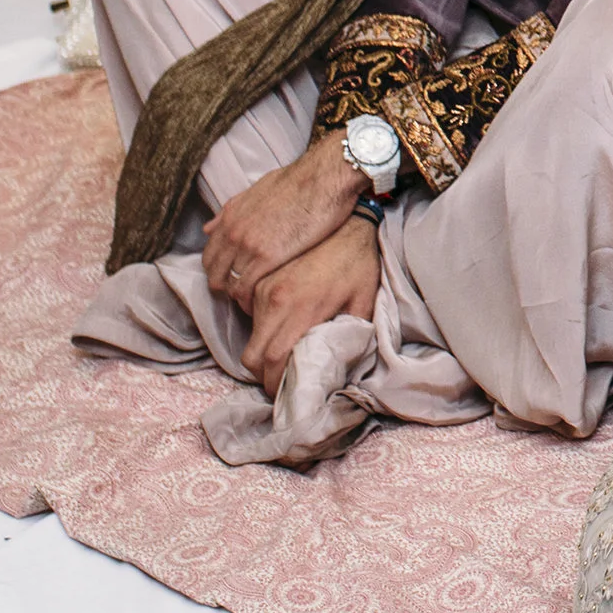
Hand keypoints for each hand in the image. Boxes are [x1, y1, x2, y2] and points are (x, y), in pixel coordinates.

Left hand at [201, 132, 368, 310]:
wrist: (324, 177)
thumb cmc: (300, 180)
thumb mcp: (259, 190)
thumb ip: (233, 211)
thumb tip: (212, 226)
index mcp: (230, 216)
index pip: (209, 256)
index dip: (220, 272)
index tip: (235, 278)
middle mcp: (233, 231)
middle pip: (214, 274)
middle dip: (227, 287)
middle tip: (246, 293)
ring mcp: (248, 245)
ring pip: (228, 284)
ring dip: (240, 296)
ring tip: (257, 301)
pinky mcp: (267, 256)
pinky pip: (246, 288)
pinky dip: (251, 300)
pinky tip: (265, 302)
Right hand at [243, 214, 379, 399]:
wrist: (348, 220)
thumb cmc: (359, 262)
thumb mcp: (362, 301)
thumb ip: (348, 336)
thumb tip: (336, 367)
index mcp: (298, 307)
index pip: (273, 360)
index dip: (274, 384)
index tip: (284, 393)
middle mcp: (272, 298)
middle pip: (252, 355)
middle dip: (263, 375)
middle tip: (282, 380)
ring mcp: (263, 287)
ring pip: (250, 336)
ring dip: (263, 351)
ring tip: (286, 354)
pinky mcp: (262, 277)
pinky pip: (251, 314)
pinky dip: (262, 328)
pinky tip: (283, 327)